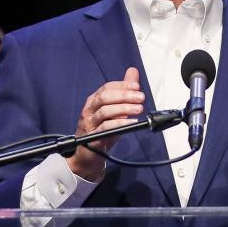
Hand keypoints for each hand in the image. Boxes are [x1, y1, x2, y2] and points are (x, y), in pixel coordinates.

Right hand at [67, 67, 143, 181]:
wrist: (87, 155)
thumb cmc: (101, 130)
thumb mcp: (114, 110)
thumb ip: (123, 91)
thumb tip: (133, 72)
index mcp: (94, 101)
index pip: (107, 87)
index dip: (122, 85)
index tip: (137, 86)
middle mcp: (89, 110)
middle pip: (105, 97)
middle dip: (124, 95)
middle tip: (141, 97)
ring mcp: (89, 124)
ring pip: (105, 111)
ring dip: (123, 108)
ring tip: (138, 109)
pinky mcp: (93, 137)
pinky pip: (105, 128)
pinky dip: (119, 123)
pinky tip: (131, 122)